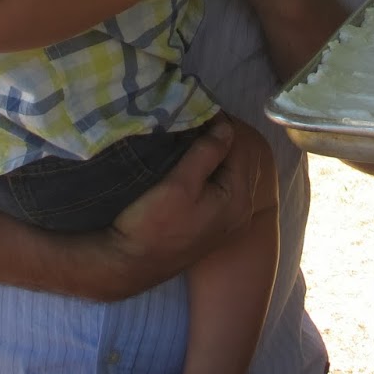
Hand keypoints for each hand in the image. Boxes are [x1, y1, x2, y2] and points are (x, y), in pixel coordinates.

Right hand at [100, 117, 255, 298]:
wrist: (131, 266)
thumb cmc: (153, 224)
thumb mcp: (180, 183)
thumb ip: (207, 152)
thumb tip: (226, 125)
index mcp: (238, 199)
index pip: (241, 147)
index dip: (222, 123)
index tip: (200, 106)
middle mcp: (243, 211)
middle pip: (243, 159)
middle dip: (225, 135)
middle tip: (198, 116)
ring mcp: (231, 220)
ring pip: (235, 171)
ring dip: (221, 151)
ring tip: (195, 133)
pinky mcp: (216, 224)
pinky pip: (227, 185)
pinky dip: (217, 167)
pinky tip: (196, 158)